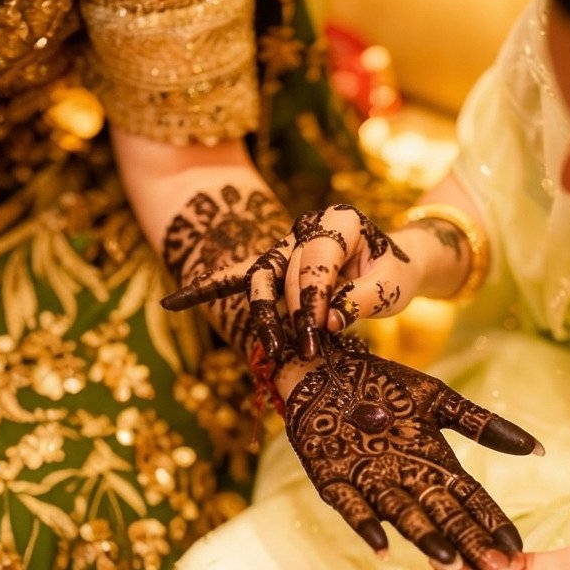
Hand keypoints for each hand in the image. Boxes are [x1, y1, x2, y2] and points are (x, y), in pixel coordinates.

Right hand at [161, 204, 421, 359]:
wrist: (395, 265)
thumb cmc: (395, 272)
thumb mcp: (394, 285)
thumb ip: (362, 300)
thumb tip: (327, 321)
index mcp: (340, 220)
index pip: (316, 259)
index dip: (314, 297)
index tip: (319, 331)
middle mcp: (307, 228)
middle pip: (282, 271)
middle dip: (289, 313)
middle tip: (302, 348)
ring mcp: (287, 245)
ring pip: (259, 278)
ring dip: (262, 316)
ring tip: (273, 349)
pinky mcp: (275, 265)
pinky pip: (237, 278)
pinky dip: (208, 289)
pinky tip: (173, 303)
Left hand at [284, 337, 543, 569]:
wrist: (326, 367)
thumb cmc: (383, 384)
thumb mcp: (437, 400)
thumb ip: (481, 424)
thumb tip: (537, 449)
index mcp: (433, 463)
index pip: (469, 497)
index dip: (490, 520)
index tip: (515, 548)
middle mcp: (405, 479)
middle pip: (442, 514)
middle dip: (466, 540)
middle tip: (491, 569)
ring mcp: (370, 481)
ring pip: (402, 515)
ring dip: (424, 538)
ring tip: (448, 560)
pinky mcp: (333, 479)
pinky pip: (351, 506)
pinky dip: (366, 525)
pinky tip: (381, 546)